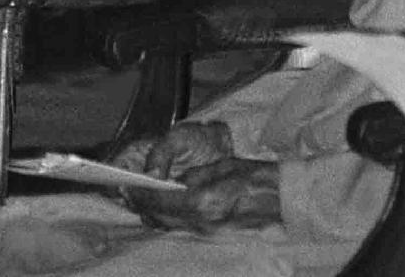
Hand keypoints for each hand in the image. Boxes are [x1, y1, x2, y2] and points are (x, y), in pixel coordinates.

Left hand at [120, 121, 281, 231]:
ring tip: (141, 201)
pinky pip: (182, 229)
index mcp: (202, 203)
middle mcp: (201, 223)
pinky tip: (163, 210)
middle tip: (128, 194)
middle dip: (142, 207)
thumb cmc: (251, 177)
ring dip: (153, 215)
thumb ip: (192, 180)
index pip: (160, 202)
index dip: (141, 195)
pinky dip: (168, 220)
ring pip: (169, 227)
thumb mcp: (218, 168)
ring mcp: (207, 233)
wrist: (278, 199)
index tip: (126, 188)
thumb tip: (171, 185)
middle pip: (160, 219)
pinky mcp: (212, 236)